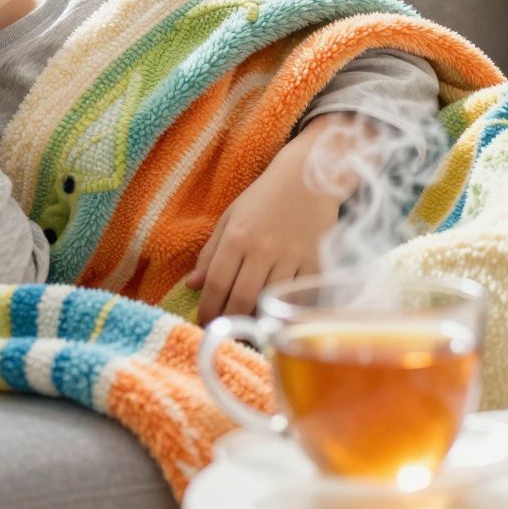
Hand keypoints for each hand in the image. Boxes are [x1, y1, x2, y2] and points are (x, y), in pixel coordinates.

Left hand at [187, 115, 363, 321]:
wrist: (309, 176)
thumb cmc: (265, 197)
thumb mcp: (231, 218)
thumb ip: (210, 253)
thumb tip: (192, 286)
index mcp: (238, 236)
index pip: (216, 283)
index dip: (208, 309)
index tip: (204, 322)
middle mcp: (264, 248)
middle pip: (241, 298)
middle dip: (229, 321)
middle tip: (224, 332)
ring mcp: (292, 256)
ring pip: (269, 302)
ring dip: (255, 320)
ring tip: (247, 328)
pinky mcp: (316, 262)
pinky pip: (299, 298)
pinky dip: (286, 311)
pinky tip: (276, 316)